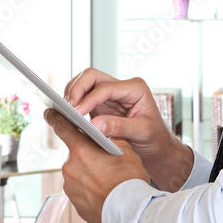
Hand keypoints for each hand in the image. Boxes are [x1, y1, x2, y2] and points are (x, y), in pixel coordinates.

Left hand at [45, 109, 150, 222]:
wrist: (128, 213)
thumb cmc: (129, 181)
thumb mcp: (126, 152)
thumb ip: (110, 140)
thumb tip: (103, 136)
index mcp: (82, 151)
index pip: (63, 128)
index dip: (56, 118)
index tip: (50, 112)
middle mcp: (70, 167)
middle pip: (76, 153)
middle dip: (88, 155)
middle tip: (106, 162)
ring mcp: (70, 186)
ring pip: (79, 172)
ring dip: (90, 172)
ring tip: (110, 180)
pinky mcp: (73, 201)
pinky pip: (81, 188)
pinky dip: (90, 187)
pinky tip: (105, 191)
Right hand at [61, 68, 190, 189]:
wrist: (158, 146)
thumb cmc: (155, 138)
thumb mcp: (142, 132)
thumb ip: (119, 127)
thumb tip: (94, 125)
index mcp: (135, 88)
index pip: (106, 88)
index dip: (89, 99)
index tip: (77, 114)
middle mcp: (122, 87)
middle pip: (91, 76)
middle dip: (76, 89)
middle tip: (67, 108)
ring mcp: (110, 95)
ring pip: (84, 84)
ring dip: (72, 94)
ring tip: (64, 112)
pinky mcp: (101, 105)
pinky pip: (82, 98)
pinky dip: (73, 103)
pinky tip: (67, 115)